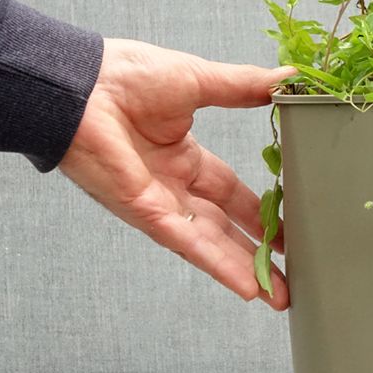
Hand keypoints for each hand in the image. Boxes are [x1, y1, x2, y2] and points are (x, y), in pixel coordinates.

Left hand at [59, 38, 294, 307]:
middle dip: (258, 251)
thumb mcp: (200, 79)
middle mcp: (173, 186)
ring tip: (280, 296)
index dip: (260, 209)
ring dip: (247, 271)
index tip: (287, 222)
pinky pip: (192, 246)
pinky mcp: (149, 215)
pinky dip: (220, 267)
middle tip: (291, 271)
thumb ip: (245, 86)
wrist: (82, 86)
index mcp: (184, 155)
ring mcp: (161, 204)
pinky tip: (248, 287)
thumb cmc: (127, 76)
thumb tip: (287, 77)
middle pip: (226, 227)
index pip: (230, 191)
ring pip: (213, 245)